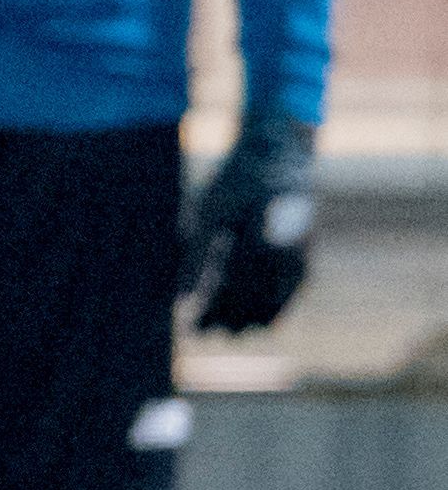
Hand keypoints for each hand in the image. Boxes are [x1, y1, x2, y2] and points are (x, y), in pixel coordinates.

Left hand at [182, 110, 315, 333]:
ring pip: (274, 302)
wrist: (279, 155)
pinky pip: (291, 292)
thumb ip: (196, 259)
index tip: (188, 327)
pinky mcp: (308, 254)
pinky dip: (274, 309)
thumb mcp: (207, 214)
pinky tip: (257, 322)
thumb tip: (181, 302)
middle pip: (250, 301)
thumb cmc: (235, 182)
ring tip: (227, 333)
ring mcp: (301, 255)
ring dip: (249, 320)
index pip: (228, 292)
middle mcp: (285, 254)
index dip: (209, 313)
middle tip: (201, 334)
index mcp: (257, 243)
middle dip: (225, 320)